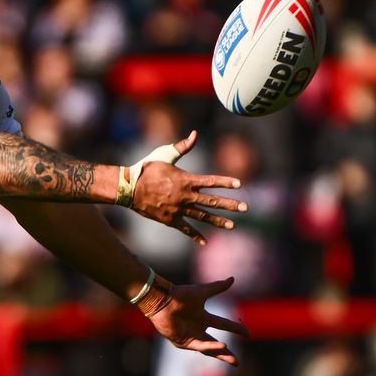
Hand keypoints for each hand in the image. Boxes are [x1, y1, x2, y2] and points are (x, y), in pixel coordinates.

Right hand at [131, 131, 248, 243]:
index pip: (211, 181)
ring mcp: (178, 209)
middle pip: (212, 201)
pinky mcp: (170, 219)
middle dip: (230, 205)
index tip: (239, 185)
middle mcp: (185, 196)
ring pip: (202, 217)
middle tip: (246, 208)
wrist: (129, 189)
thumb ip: (183, 147)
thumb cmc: (147, 169)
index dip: (226, 182)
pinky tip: (205, 242)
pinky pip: (185, 229)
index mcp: (186, 180)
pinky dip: (195, 236)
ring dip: (218, 221)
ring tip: (233, 225)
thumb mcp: (165, 155)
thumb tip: (196, 133)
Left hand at [147, 276, 248, 365]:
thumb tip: (232, 279)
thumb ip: (217, 287)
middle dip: (226, 353)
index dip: (236, 329)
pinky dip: (210, 347)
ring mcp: (189, 336)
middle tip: (237, 362)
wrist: (163, 300)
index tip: (248, 334)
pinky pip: (199, 345)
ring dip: (220, 354)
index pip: (223, 324)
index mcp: (203, 318)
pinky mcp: (182, 341)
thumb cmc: (179, 295)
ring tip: (233, 359)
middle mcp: (197, 329)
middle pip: (215, 344)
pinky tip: (222, 346)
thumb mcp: (202, 292)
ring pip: (208, 349)